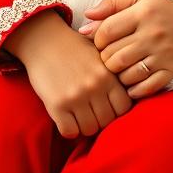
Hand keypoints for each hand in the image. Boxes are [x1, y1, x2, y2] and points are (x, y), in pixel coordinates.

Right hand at [3, 11, 131, 138]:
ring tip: (78, 116)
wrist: (44, 40)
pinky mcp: (56, 105)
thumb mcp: (100, 55)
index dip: (116, 111)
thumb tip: (128, 93)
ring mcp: (76, 96)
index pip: (124, 107)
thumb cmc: (74, 48)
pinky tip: (67, 119)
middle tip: (91, 113)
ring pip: (89, 129)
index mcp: (108, 74)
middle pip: (107, 121)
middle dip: (100, 120)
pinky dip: (69, 129)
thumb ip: (113, 75)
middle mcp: (94, 86)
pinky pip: (69, 132)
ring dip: (84, 126)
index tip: (107, 108)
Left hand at [78, 0, 172, 98]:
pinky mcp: (171, 71)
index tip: (102, 40)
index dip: (97, 38)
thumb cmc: (164, 9)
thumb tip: (86, 16)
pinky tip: (131, 81)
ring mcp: (162, 55)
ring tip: (120, 66)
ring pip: (125, 74)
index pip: (106, 31)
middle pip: (112, 56)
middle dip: (105, 58)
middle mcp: (153, 34)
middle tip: (110, 54)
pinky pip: (144, 88)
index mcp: (144, 12)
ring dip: (117, 74)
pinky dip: (133, 89)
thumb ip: (112, 3)